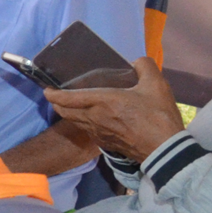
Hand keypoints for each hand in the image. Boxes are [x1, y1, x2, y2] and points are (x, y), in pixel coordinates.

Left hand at [41, 58, 182, 162]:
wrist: (165, 149)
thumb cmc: (158, 116)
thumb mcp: (156, 84)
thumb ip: (144, 66)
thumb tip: (136, 62)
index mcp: (103, 101)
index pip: (69, 98)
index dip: (54, 94)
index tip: (47, 90)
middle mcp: (95, 118)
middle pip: (64, 111)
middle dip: (57, 103)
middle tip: (56, 95)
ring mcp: (98, 133)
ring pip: (74, 122)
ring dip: (68, 113)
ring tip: (71, 104)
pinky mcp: (104, 144)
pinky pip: (86, 130)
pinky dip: (81, 123)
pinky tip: (91, 118)